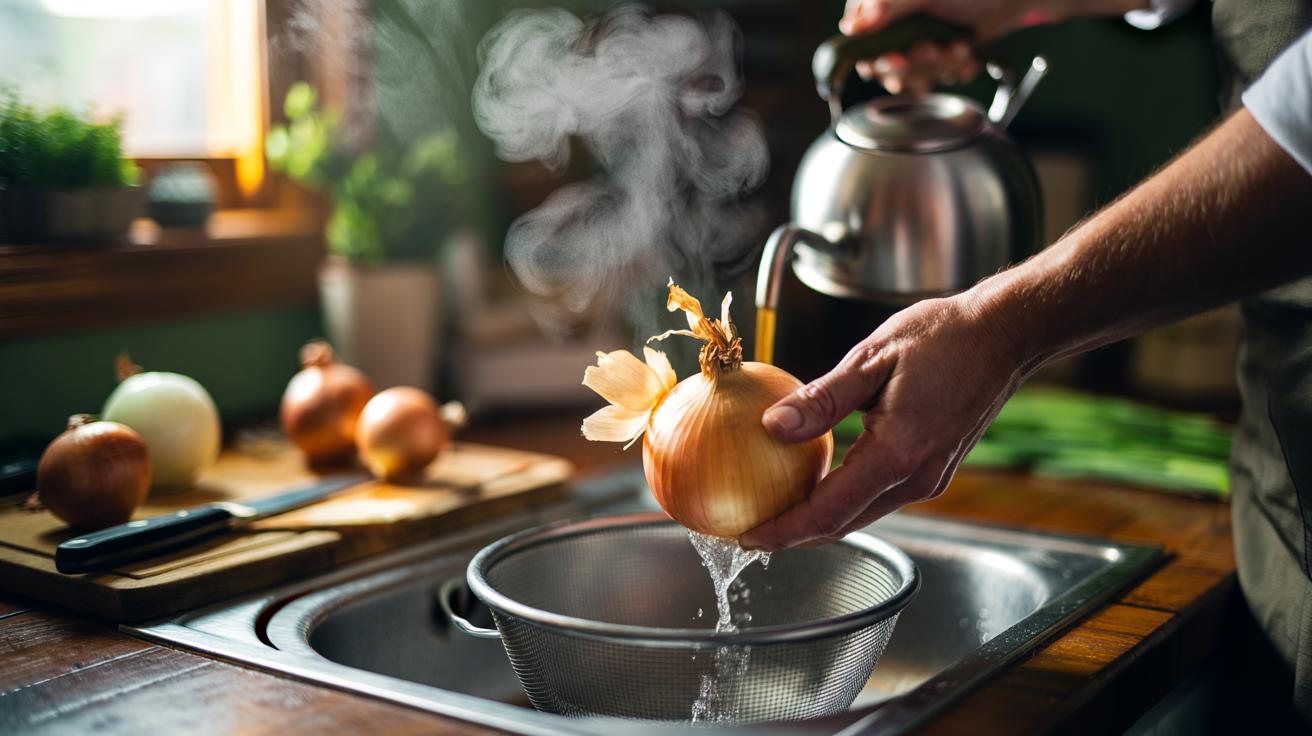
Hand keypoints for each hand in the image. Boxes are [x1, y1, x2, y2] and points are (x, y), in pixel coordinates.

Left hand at [740, 294, 1030, 550]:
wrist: (1003, 335)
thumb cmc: (941, 336)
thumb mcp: (871, 358)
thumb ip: (821, 399)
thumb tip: (772, 426)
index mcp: (898, 453)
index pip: (827, 511)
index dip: (784, 531)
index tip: (746, 537)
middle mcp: (917, 476)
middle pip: (843, 524)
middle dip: (794, 535)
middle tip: (749, 531)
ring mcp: (930, 478)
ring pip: (861, 514)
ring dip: (818, 519)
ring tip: (775, 511)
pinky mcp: (935, 470)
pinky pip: (879, 496)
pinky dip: (843, 499)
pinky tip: (815, 483)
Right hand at [840, 0, 1044, 92]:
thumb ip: (887, 8)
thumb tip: (851, 26)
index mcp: (879, 13)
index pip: (860, 49)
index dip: (875, 60)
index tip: (895, 58)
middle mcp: (891, 34)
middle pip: (886, 70)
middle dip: (915, 63)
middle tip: (932, 48)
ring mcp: (912, 50)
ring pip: (913, 79)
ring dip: (940, 66)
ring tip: (959, 45)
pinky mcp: (934, 64)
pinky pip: (938, 80)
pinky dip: (955, 68)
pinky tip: (966, 51)